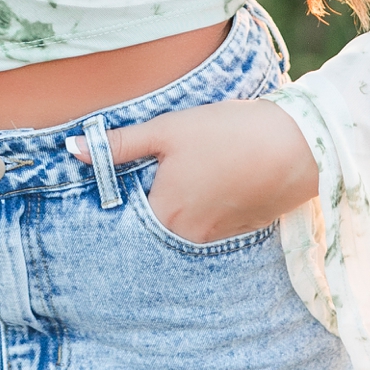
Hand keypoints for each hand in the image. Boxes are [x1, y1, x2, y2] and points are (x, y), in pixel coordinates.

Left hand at [68, 99, 317, 244]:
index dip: (117, 204)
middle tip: (154, 176)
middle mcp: (186, 238)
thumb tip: (72, 149)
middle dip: (148, 208)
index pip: (123, 222)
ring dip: (178, 209)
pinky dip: (204, 210)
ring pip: (182, 230)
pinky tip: (213, 182)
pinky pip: (209, 228)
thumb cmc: (227, 133)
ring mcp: (216, 239)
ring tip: (188, 175)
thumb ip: (119, 145)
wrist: (297, 145)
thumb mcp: (167, 130)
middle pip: (152, 228)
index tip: (113, 187)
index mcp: (163, 215)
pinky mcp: (240, 232)